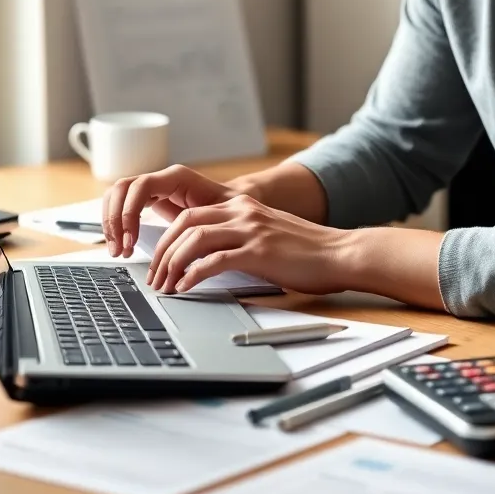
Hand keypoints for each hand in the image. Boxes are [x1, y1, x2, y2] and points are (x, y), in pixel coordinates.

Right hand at [100, 164, 245, 257]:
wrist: (234, 204)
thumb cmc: (230, 209)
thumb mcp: (218, 213)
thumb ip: (203, 221)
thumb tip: (189, 239)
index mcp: (176, 177)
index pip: (140, 187)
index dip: (129, 213)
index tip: (131, 240)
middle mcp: (161, 179)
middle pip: (120, 189)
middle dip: (114, 220)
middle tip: (119, 249)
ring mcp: (153, 187)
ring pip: (116, 196)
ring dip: (111, 223)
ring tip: (118, 250)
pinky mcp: (149, 199)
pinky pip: (122, 206)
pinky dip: (116, 225)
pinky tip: (122, 245)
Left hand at [145, 194, 350, 294]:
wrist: (341, 253)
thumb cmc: (308, 252)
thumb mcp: (268, 235)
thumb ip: (240, 238)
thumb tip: (208, 261)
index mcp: (243, 206)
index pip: (191, 214)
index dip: (168, 238)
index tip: (159, 261)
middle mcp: (244, 212)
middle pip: (185, 223)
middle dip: (163, 251)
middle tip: (154, 277)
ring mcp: (251, 230)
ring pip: (195, 239)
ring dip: (172, 264)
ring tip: (165, 286)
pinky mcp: (260, 251)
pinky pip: (215, 260)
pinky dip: (194, 274)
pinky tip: (185, 287)